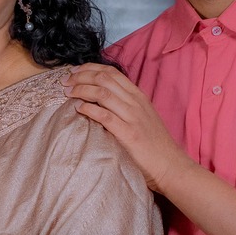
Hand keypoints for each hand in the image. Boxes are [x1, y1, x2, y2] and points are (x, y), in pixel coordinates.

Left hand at [65, 64, 196, 195]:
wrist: (170, 166)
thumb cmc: (154, 145)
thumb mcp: (142, 117)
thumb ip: (125, 105)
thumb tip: (100, 98)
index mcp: (138, 96)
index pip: (112, 73)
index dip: (90, 68)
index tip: (74, 72)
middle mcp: (135, 102)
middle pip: (104, 79)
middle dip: (81, 77)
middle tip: (65, 82)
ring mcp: (133, 117)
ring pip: (102, 93)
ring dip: (81, 90)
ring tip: (68, 94)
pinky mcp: (128, 133)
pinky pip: (105, 116)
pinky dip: (89, 109)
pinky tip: (79, 109)